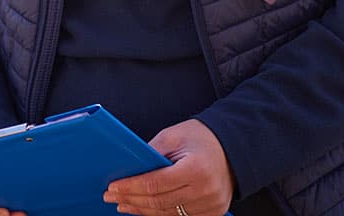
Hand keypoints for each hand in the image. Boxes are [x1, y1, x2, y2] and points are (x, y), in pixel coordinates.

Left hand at [102, 119, 233, 215]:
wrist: (233, 149)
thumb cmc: (203, 138)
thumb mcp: (175, 136)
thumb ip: (153, 152)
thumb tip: (129, 168)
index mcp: (196, 169)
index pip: (156, 183)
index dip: (131, 186)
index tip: (113, 187)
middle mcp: (206, 191)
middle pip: (159, 202)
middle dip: (131, 199)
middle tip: (111, 197)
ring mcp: (211, 206)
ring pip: (168, 214)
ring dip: (142, 211)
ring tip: (124, 205)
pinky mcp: (212, 213)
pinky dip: (160, 215)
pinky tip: (144, 210)